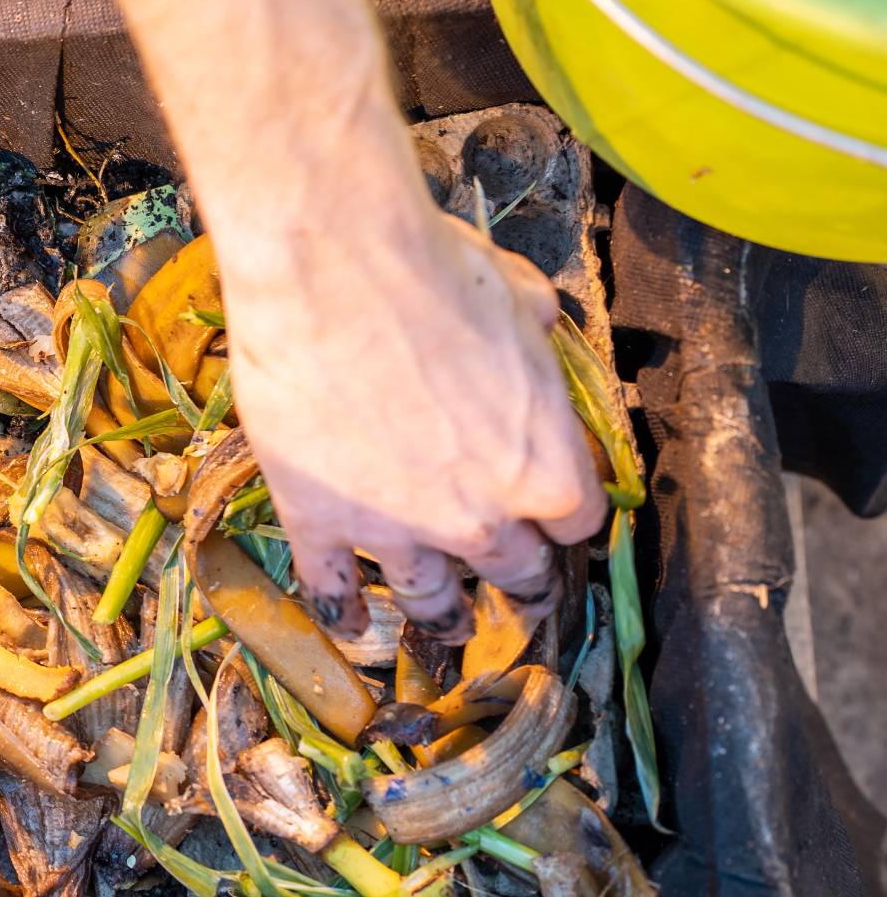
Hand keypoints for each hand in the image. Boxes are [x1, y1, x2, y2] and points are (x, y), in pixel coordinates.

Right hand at [221, 207, 606, 642]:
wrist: (330, 269)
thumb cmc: (433, 270)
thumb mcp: (519, 297)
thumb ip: (534, 337)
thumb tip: (535, 327)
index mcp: (546, 467)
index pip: (578, 521)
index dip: (566, 516)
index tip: (555, 513)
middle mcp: (480, 517)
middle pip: (516, 572)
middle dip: (520, 580)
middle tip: (516, 586)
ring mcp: (394, 528)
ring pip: (432, 599)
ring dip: (446, 617)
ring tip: (450, 627)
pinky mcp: (318, 520)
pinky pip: (332, 588)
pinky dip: (343, 611)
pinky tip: (351, 622)